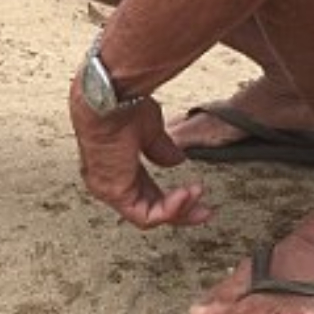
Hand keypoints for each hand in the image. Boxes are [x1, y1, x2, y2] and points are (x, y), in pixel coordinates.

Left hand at [69, 82, 213, 229]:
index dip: (173, 198)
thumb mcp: (150, 130)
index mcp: (118, 166)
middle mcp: (110, 181)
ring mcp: (109, 188)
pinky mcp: (114, 192)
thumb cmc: (122, 104)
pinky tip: (185, 195)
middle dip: (181, 211)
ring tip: (196, 193)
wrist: (112, 97)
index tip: (197, 194)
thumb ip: (161, 149)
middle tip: (204, 211)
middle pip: (149, 209)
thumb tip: (176, 160)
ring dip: (178, 208)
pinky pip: (144, 215)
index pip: (147, 193)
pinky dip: (169, 209)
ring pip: (148, 215)